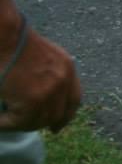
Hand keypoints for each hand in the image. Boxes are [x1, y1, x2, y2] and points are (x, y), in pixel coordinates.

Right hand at [0, 17, 82, 133]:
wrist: (5, 36)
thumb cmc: (13, 42)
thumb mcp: (40, 55)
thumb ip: (46, 72)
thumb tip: (35, 93)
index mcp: (67, 66)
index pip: (73, 99)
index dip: (65, 116)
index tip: (56, 127)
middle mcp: (64, 80)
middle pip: (57, 114)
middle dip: (40, 124)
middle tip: (22, 126)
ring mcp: (50, 91)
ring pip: (36, 121)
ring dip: (19, 124)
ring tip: (4, 120)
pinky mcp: (33, 101)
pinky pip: (18, 122)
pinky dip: (6, 124)